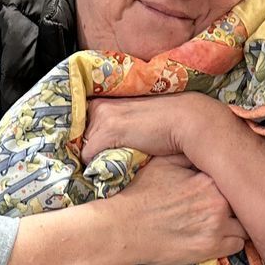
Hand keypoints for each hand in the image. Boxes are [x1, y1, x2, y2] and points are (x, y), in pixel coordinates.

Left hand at [81, 94, 207, 164]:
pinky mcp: (108, 131)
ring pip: (82, 147)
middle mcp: (99, 105)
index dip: (85, 139)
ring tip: (114, 160)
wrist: (186, 119)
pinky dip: (98, 166)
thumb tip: (102, 152)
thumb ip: (117, 131)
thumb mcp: (135, 122)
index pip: (80, 124)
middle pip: (78, 137)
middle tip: (104, 158)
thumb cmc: (167, 124)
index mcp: (105, 99)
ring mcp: (102, 117)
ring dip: (94, 158)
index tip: (92, 151)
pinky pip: (88, 157)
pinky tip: (116, 165)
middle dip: (89, 149)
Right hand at [108, 154, 248, 264]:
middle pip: (243, 200)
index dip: (233, 182)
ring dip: (238, 223)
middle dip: (238, 202)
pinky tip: (221, 236)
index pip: (236, 177)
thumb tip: (208, 144)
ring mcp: (217, 226)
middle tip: (226, 205)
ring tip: (225, 221)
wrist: (125, 228)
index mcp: (209, 177)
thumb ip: (189, 155)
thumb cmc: (141, 195)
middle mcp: (218, 200)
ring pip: (245, 224)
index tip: (227, 187)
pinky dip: (232, 241)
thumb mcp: (163, 163)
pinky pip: (238, 245)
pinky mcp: (211, 248)